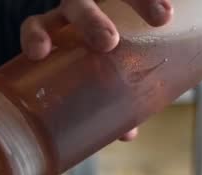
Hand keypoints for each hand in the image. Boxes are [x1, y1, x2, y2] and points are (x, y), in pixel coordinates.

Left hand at [20, 0, 173, 141]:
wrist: (120, 28)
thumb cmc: (97, 60)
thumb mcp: (95, 74)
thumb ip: (103, 98)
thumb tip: (126, 134)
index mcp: (57, 32)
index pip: (35, 27)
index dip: (34, 37)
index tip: (38, 53)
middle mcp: (75, 12)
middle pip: (76, 6)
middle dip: (89, 21)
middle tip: (109, 42)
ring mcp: (100, 0)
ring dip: (136, 3)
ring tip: (160, 19)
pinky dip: (151, 1)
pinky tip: (167, 14)